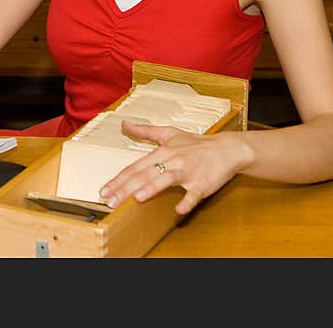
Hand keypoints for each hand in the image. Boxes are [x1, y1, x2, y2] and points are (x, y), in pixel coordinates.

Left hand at [98, 120, 247, 214]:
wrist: (227, 149)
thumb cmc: (196, 143)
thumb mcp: (169, 134)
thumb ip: (145, 131)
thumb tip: (124, 124)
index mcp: (162, 152)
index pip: (135, 167)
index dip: (118, 179)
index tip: (104, 190)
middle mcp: (172, 161)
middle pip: (144, 175)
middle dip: (125, 189)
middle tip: (110, 201)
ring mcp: (187, 173)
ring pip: (166, 180)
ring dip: (152, 189)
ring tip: (137, 198)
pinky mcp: (202, 184)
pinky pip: (194, 194)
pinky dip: (187, 201)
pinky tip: (179, 209)